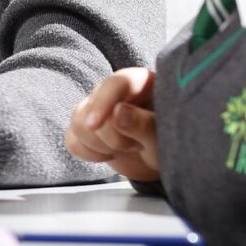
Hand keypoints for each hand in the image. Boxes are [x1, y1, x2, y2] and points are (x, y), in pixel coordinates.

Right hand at [66, 68, 159, 182]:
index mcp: (140, 82)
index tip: (94, 125)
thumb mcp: (164, 136)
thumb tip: (118, 111)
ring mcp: (98, 109)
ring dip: (101, 145)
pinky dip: (87, 152)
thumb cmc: (173, 143)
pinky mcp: (88, 129)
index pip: (114, 83)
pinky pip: (72, 140)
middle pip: (91, 108)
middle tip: (138, 145)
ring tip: (128, 148)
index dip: (102, 102)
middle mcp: (115, 92)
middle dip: (112, 136)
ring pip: (77, 123)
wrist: (167, 163)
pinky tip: (108, 155)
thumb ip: (144, 124)